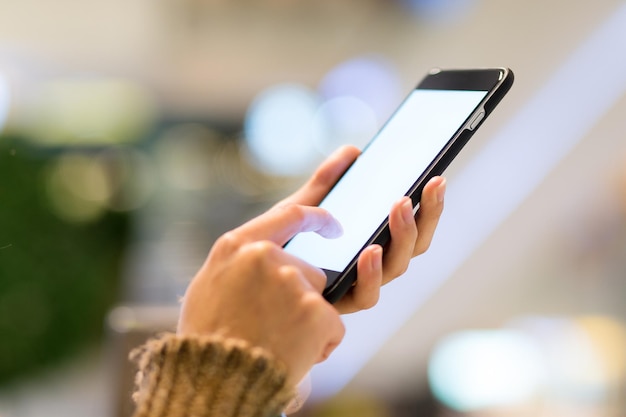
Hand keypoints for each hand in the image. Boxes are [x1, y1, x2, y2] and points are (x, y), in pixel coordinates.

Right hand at [178, 204, 345, 386]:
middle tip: (273, 326)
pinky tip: (292, 353)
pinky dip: (319, 343)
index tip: (334, 224)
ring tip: (276, 340)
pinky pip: (331, 326)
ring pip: (318, 298)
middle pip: (308, 269)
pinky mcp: (314, 310)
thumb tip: (267, 248)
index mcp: (236, 245)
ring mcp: (291, 281)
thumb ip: (239, 261)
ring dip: (307, 319)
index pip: (289, 215)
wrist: (216, 382)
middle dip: (302, 298)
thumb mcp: (210, 286)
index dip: (317, 216)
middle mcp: (263, 255)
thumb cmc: (209, 338)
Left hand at [277, 145, 445, 313]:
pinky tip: (369, 251)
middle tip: (429, 185)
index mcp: (372, 244)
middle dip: (426, 215)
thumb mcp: (303, 208)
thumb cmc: (279, 247)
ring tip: (401, 207)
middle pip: (412, 247)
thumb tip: (353, 151)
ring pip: (396, 268)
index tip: (436, 178)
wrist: (246, 282)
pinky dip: (371, 273)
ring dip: (403, 236)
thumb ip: (326, 182)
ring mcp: (357, 288)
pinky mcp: (338, 307)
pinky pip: (365, 296)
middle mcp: (371, 268)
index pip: (412, 227)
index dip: (430, 206)